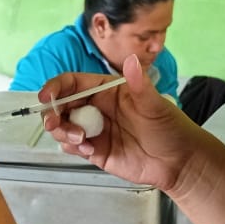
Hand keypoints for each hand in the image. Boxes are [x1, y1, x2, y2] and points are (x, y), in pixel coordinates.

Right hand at [41, 54, 203, 191]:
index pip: (73, 83)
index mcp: (107, 90)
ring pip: (63, 127)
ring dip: (63, 132)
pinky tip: (90, 151)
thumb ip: (139, 85)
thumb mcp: (155, 105)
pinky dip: (73, 148)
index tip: (46, 97)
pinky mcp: (95, 151)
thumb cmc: (170, 128)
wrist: (178, 163)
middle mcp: (97, 108)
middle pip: (62, 106)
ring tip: (82, 140)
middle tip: (57, 125)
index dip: (56, 88)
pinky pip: (72, 147)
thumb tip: (131, 61)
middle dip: (53, 114)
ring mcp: (95, 130)